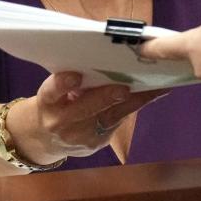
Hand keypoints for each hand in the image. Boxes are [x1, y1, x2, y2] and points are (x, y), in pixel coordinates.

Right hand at [6, 73, 165, 163]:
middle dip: (106, 97)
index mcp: (47, 101)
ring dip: (133, 101)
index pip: (52, 91)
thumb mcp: (55, 91)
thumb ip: (73, 80)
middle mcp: (60, 121)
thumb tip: (107, 56)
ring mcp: (78, 137)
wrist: (45, 138)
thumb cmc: (57, 102)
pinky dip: (136, 107)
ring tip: (154, 88)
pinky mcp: (95, 144)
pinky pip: (118, 123)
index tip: (75, 76)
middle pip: (85, 108)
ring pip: (108, 118)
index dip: (62, 84)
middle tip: (124, 88)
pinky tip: (154, 95)